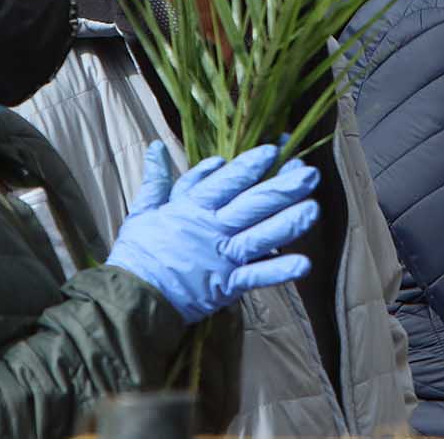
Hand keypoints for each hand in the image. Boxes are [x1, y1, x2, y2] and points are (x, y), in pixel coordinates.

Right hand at [106, 142, 319, 322]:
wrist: (130, 297)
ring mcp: (221, 258)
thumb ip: (157, 178)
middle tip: (309, 173)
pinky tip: (304, 264)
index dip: (251, 166)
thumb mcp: (143, 210)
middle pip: (251, 205)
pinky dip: (279, 272)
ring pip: (260, 237)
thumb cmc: (138, 253)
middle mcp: (211, 230)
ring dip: (288, 223)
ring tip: (313, 209)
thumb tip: (157, 145)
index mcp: (192, 209)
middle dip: (282, 187)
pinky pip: (256, 277)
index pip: (226, 182)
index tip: (274, 150)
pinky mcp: (226, 286)